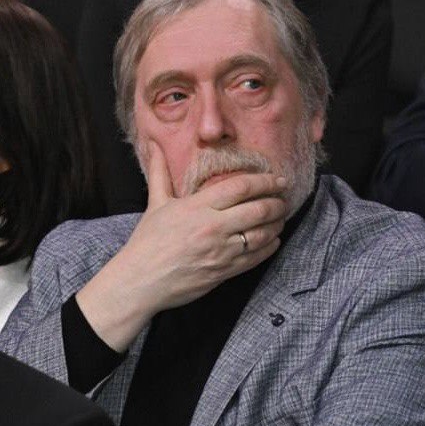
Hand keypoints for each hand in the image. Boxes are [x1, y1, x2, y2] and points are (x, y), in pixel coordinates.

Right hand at [77, 140, 288, 350]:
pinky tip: (273, 240)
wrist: (140, 281)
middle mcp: (213, 227)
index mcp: (197, 206)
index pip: (240, 187)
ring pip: (262, 234)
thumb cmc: (147, 242)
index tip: (278, 179)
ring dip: (276, 224)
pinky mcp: (224, 271)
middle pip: (258, 209)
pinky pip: (256, 257)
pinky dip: (269, 246)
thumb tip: (154, 144)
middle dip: (277, 202)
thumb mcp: (155, 204)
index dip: (265, 181)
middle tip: (284, 199)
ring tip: (281, 218)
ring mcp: (221, 251)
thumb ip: (160, 172)